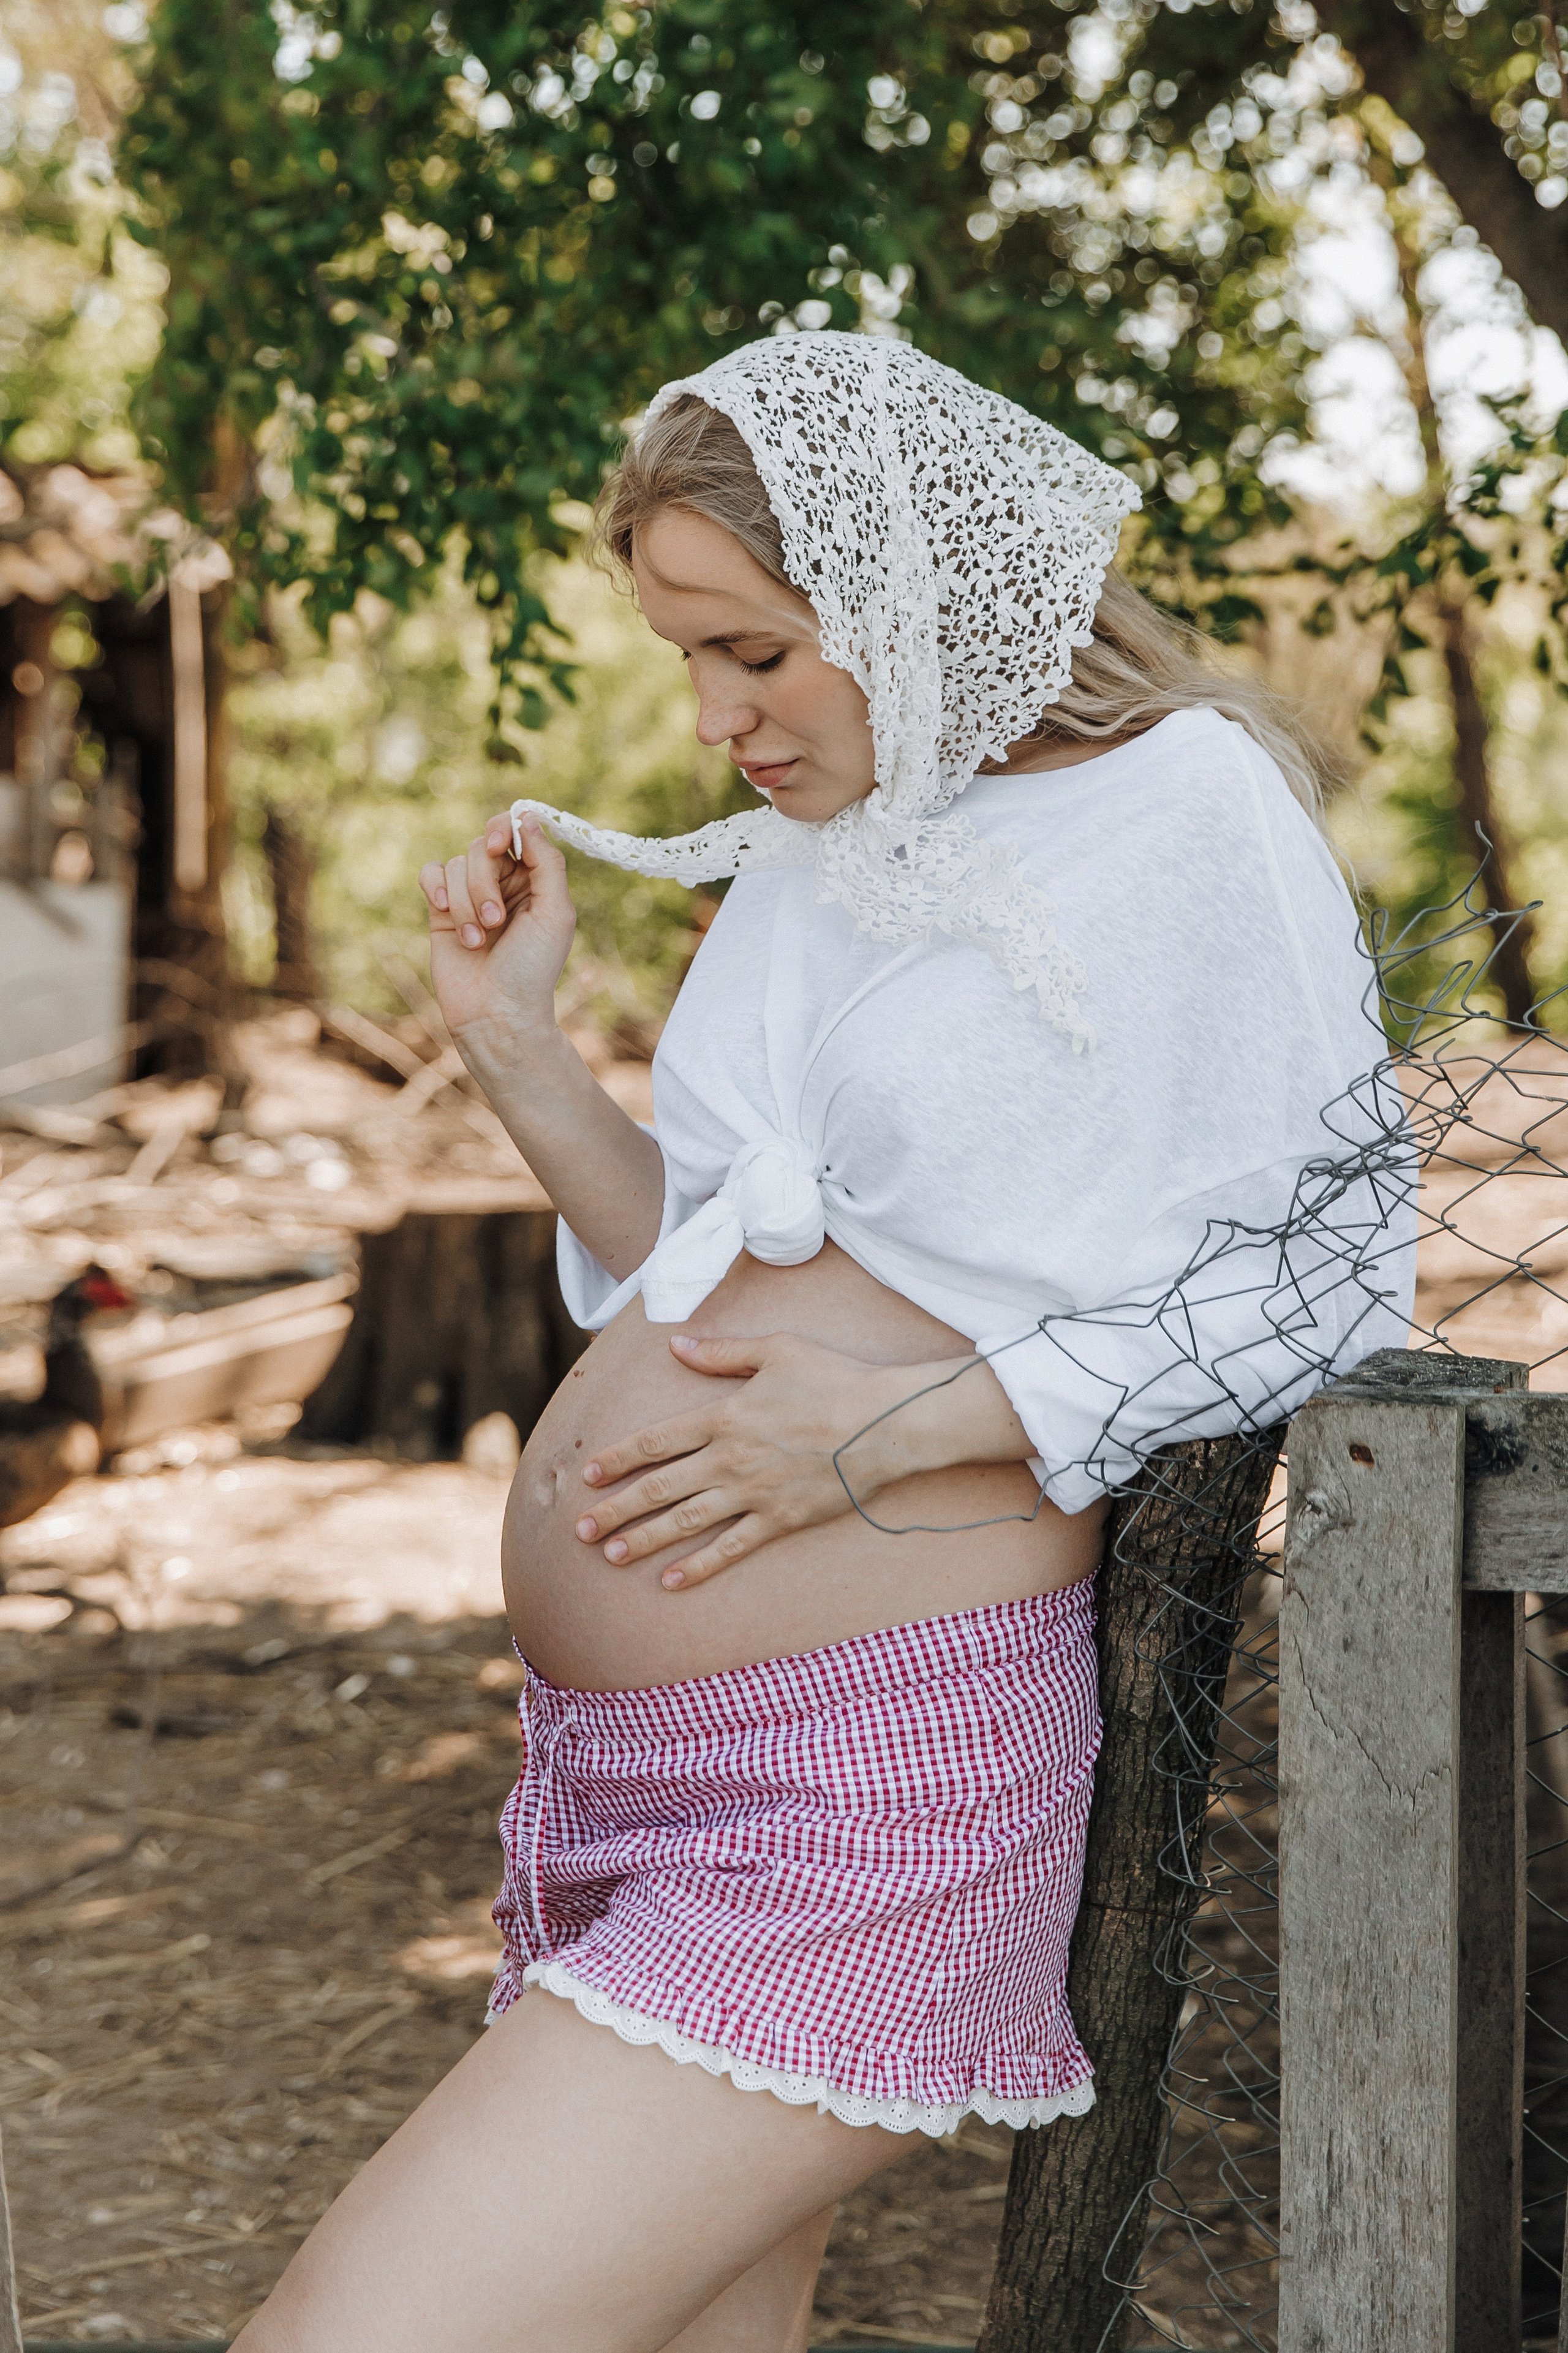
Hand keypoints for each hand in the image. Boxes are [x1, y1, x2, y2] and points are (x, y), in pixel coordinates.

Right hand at [418, 811, 575, 1046]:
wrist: (495, 1013)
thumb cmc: (532, 968)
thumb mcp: (555, 913)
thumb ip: (546, 862)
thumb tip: (526, 817)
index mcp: (535, 879)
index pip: (516, 831)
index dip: (505, 828)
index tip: (500, 844)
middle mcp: (503, 882)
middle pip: (482, 846)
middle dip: (486, 883)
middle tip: (496, 922)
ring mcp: (470, 895)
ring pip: (457, 864)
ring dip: (466, 903)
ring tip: (478, 940)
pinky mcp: (441, 910)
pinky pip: (431, 873)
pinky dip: (436, 888)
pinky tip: (442, 911)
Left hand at [573, 1331, 945, 1588]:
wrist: (887, 1423)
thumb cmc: (835, 1378)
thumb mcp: (777, 1349)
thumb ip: (722, 1352)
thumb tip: (675, 1345)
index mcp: (724, 1416)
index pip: (657, 1441)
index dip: (619, 1458)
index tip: (589, 1475)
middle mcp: (730, 1458)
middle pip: (660, 1487)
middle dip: (617, 1509)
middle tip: (582, 1530)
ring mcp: (754, 1493)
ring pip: (686, 1521)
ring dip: (645, 1539)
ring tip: (612, 1555)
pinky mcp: (781, 1520)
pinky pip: (732, 1548)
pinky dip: (700, 1566)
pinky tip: (672, 1580)